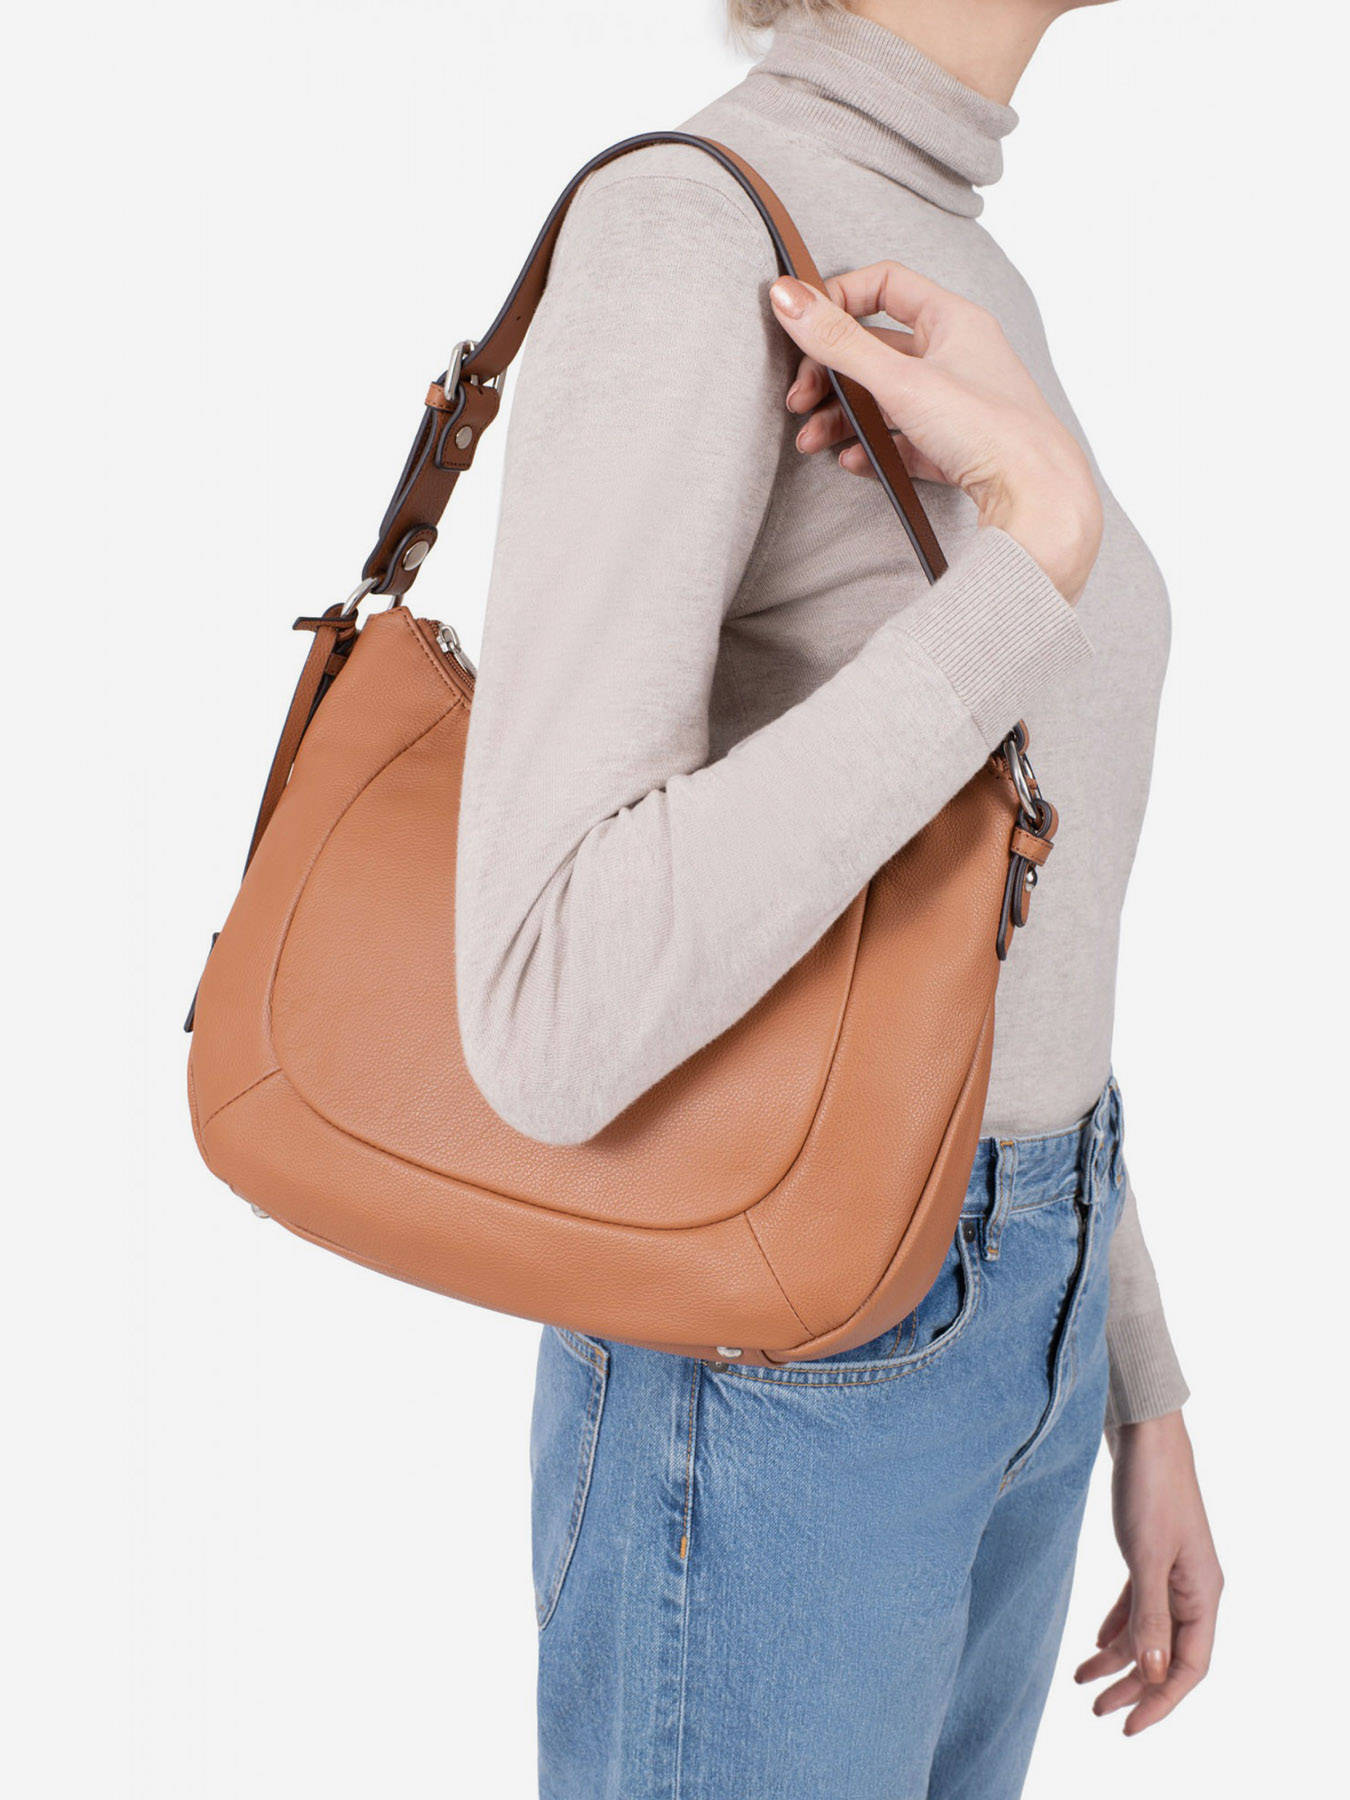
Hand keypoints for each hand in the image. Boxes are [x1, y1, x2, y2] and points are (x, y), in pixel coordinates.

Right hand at [770, 266, 1102, 601]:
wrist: (1037, 498)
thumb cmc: (986, 428)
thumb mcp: (900, 379)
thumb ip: (838, 340)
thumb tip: (785, 295)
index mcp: (953, 321)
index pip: (885, 284)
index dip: (839, 299)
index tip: (805, 327)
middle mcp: (958, 355)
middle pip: (876, 349)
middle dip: (830, 375)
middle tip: (799, 400)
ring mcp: (958, 403)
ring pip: (885, 398)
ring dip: (842, 417)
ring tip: (812, 441)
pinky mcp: (957, 447)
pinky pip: (904, 440)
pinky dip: (873, 449)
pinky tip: (853, 462)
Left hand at [1075, 1410, 1223, 1734]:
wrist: (1143, 1434)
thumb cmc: (1149, 1490)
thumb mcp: (1145, 1556)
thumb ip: (1149, 1615)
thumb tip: (1154, 1672)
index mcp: (1202, 1593)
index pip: (1190, 1666)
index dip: (1161, 1701)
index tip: (1127, 1727)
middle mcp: (1193, 1587)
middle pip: (1168, 1654)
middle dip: (1133, 1686)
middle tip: (1096, 1710)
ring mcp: (1173, 1570)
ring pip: (1150, 1630)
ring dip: (1120, 1658)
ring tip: (1082, 1680)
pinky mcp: (1152, 1553)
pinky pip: (1139, 1604)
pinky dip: (1119, 1626)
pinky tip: (1097, 1643)